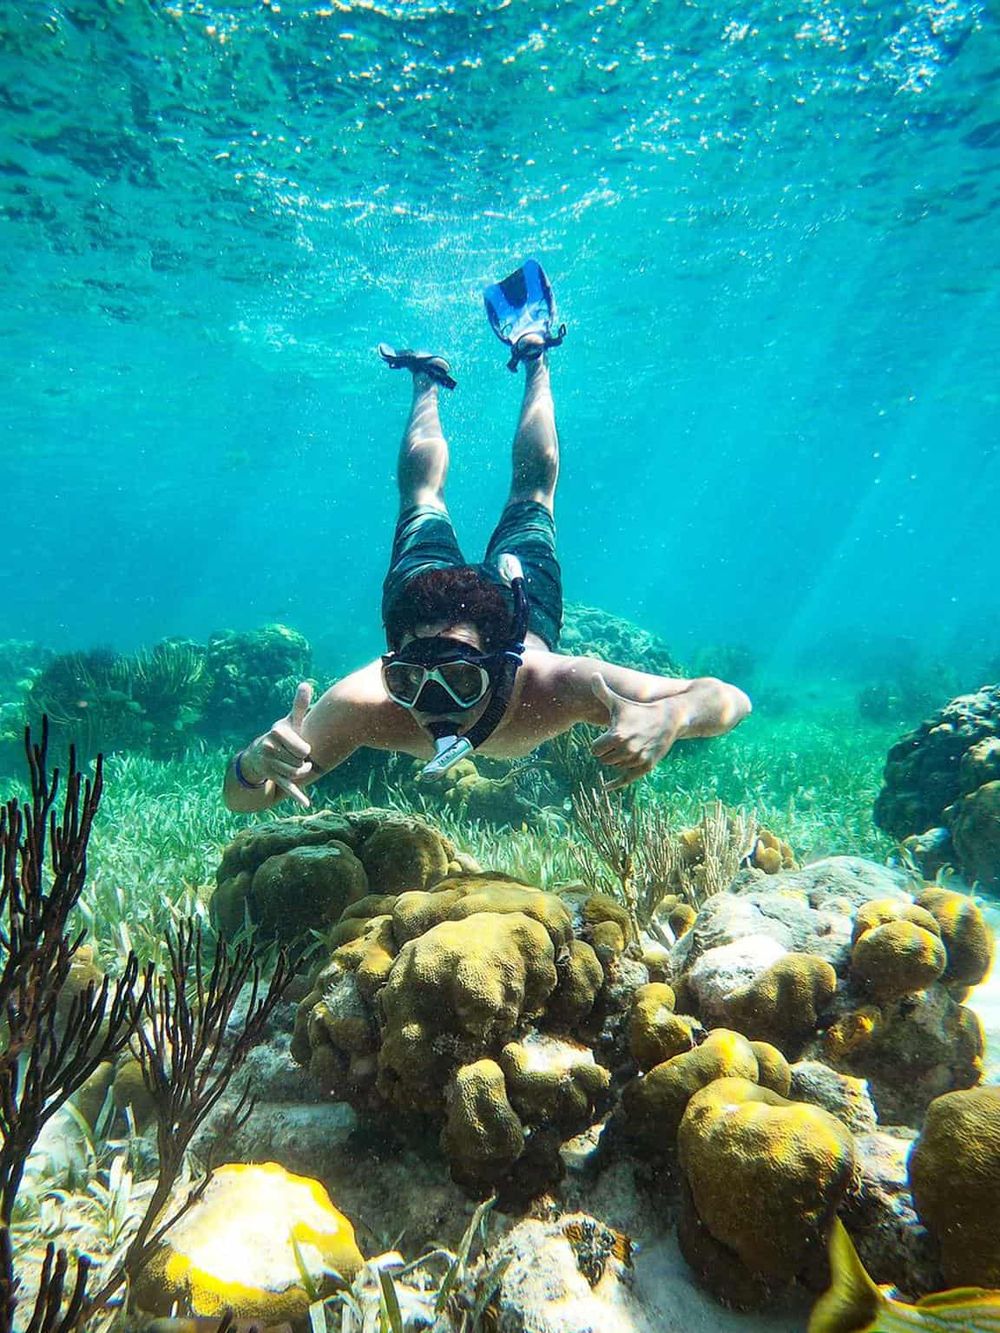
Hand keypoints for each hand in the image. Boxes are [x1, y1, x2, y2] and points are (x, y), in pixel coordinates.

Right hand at [240, 682, 313, 807]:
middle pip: (300, 761)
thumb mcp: (290, 721)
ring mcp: (269, 763)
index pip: (302, 748)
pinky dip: (296, 795)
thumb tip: (306, 684)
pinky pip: (286, 787)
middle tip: (297, 756)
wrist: (260, 753)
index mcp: (276, 732)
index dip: (304, 749)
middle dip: (303, 761)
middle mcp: (268, 747)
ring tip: (297, 765)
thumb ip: (299, 705)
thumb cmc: (283, 736)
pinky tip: (306, 803)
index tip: (301, 747)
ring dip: (302, 772)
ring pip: (296, 773)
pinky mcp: (271, 777)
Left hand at [589, 673, 684, 789]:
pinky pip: (626, 780)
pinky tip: (605, 787)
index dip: (599, 744)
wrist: (669, 718)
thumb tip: (593, 675)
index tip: (606, 737)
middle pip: (604, 760)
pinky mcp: (647, 766)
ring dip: (618, 760)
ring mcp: (637, 759)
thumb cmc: (639, 710)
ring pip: (615, 767)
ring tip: (629, 746)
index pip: (595, 749)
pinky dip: (616, 784)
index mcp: (616, 736)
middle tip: (619, 741)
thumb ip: (603, 691)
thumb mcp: (620, 702)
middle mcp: (627, 750)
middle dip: (608, 752)